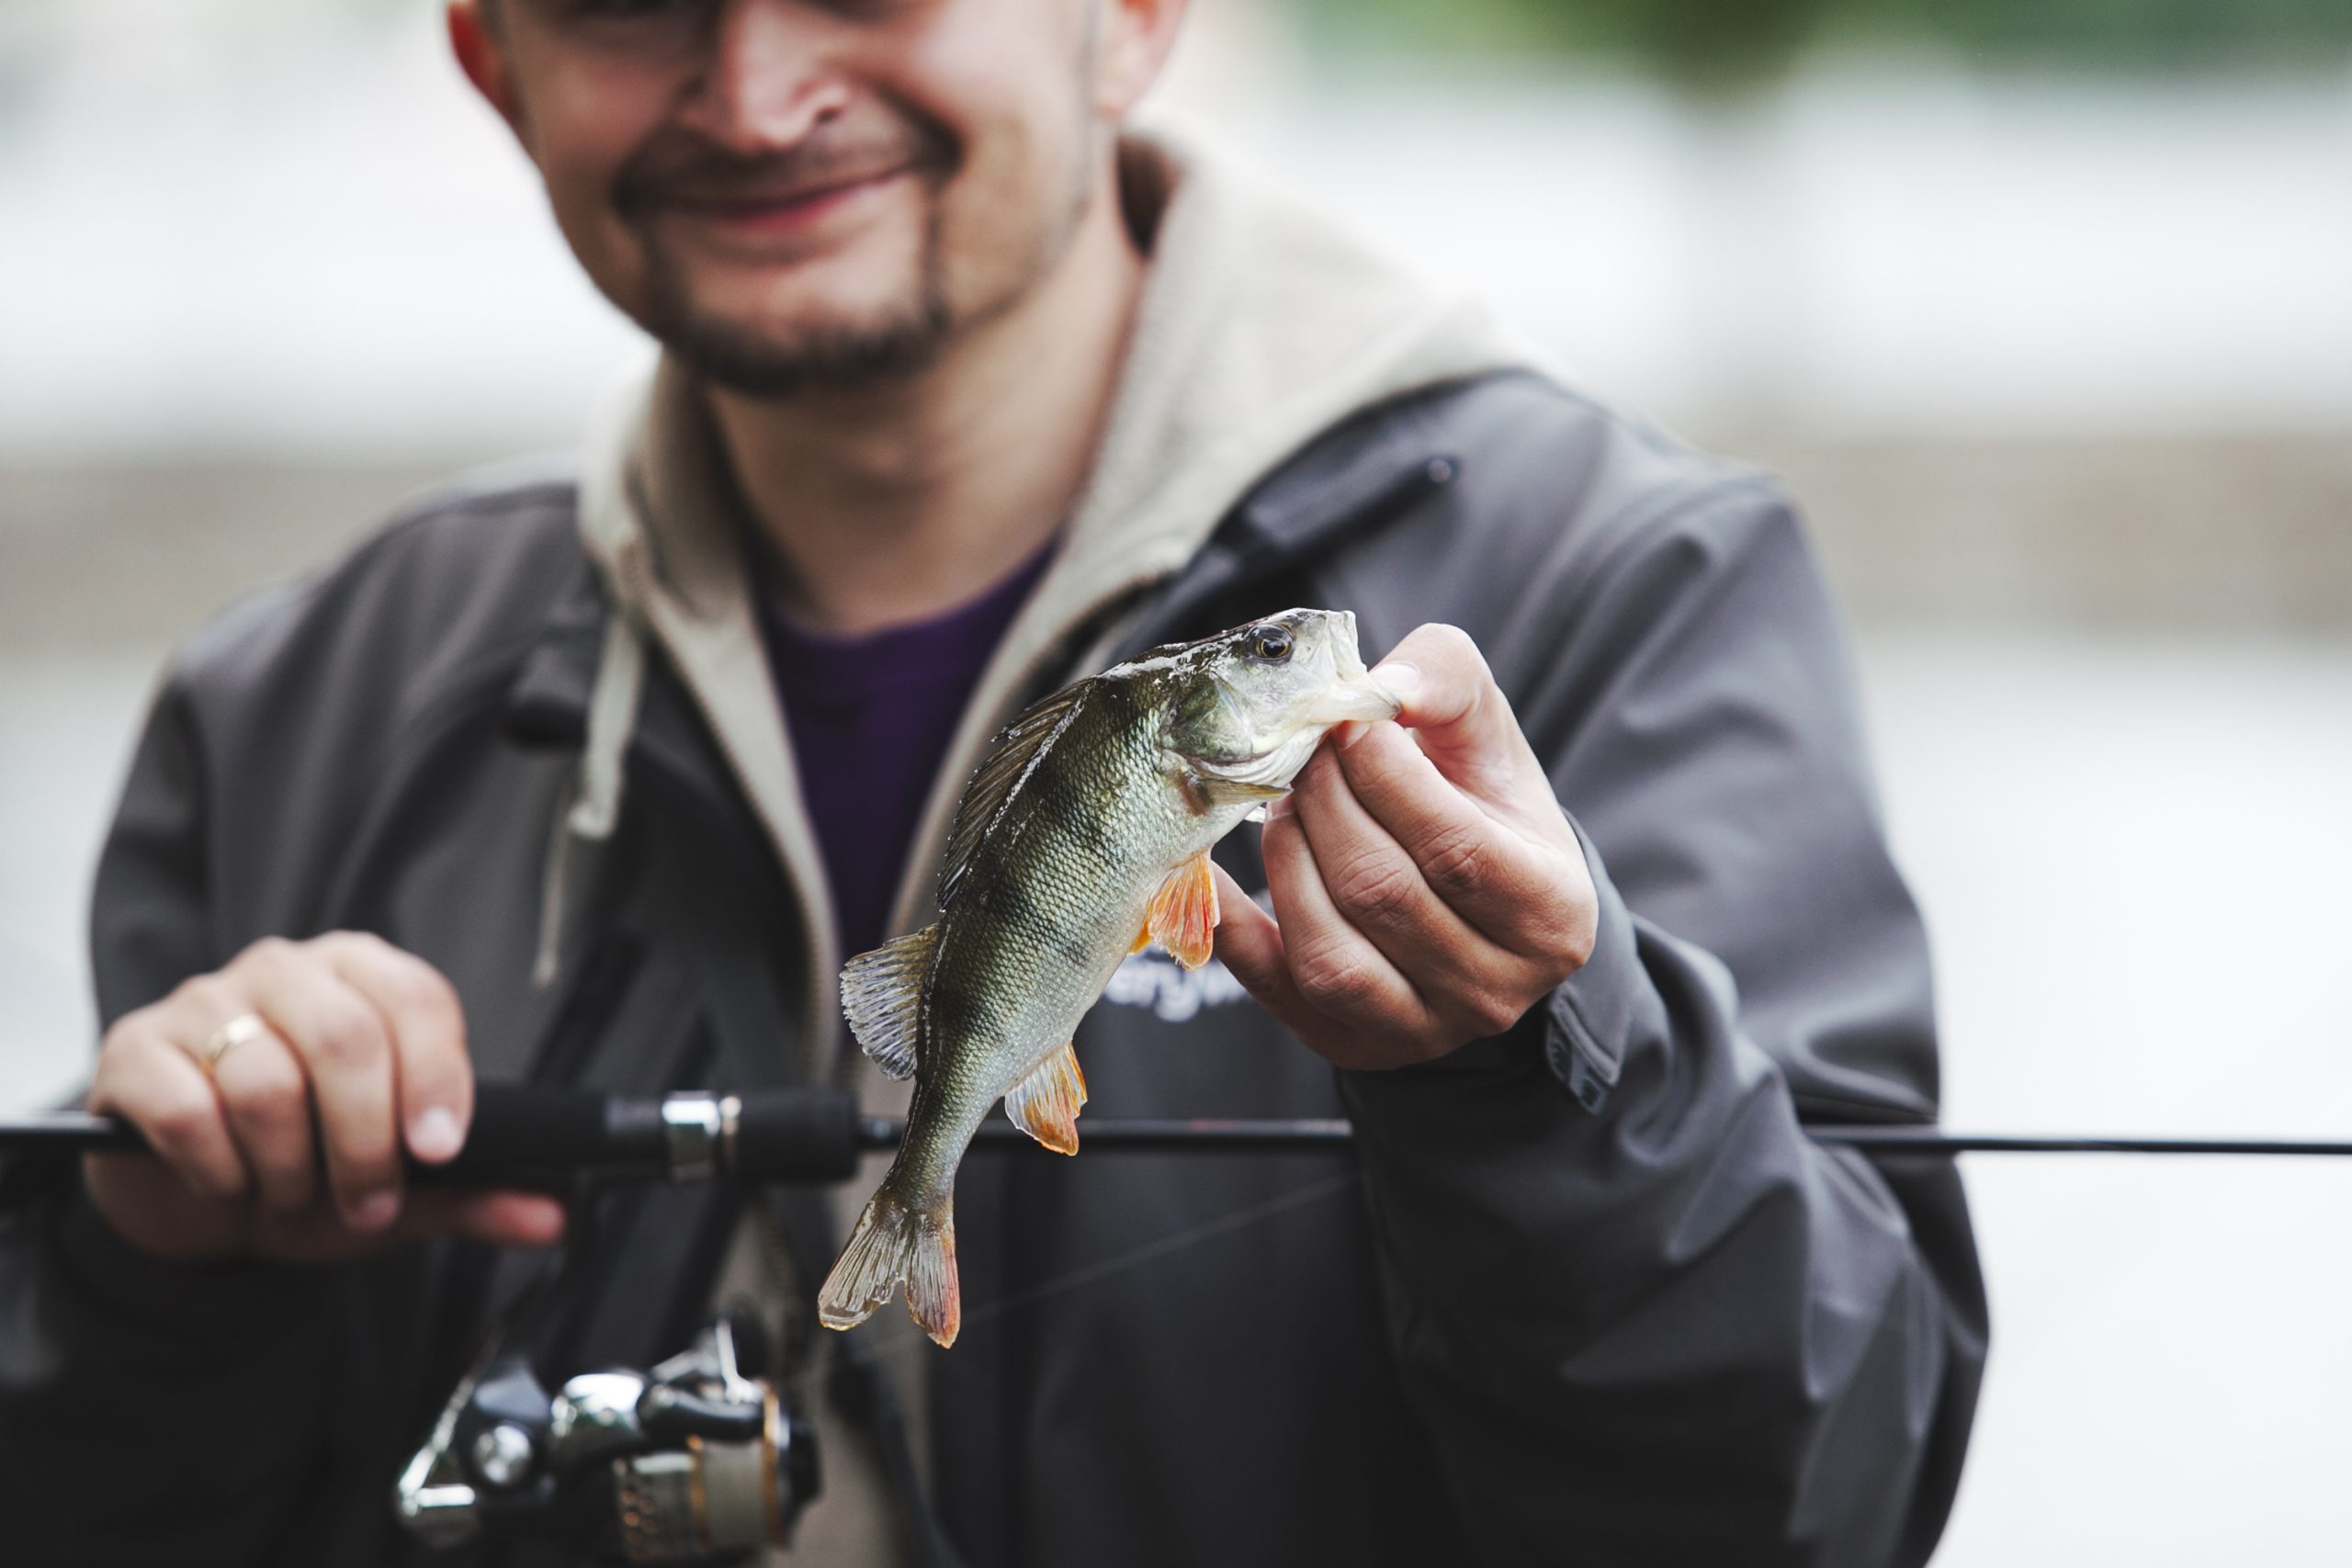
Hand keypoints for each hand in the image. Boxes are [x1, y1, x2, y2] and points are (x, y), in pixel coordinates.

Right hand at [83, 932, 564, 1262]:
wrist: (197, 1201)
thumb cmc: (308, 1168)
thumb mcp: (399, 1188)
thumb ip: (475, 1194)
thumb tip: (553, 1217)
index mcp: (361, 977)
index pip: (417, 999)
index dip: (437, 1078)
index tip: (439, 1150)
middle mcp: (285, 971)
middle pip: (347, 1038)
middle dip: (366, 1141)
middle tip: (366, 1201)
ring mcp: (203, 1003)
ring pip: (266, 1082)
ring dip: (290, 1168)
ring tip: (291, 1196)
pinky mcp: (135, 1051)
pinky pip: (188, 1112)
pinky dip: (219, 1172)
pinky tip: (228, 1186)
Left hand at [1214, 624, 1598, 1070]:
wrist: (1473, 905)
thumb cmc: (1478, 805)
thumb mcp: (1486, 736)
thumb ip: (1446, 682)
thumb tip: (1380, 687)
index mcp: (1551, 912)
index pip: (1455, 846)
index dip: (1384, 776)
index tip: (1344, 720)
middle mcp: (1494, 990)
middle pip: (1382, 893)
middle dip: (1324, 805)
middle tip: (1300, 753)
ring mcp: (1420, 1029)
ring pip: (1328, 954)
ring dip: (1286, 860)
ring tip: (1283, 804)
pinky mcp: (1350, 1043)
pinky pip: (1273, 990)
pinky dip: (1230, 927)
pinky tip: (1207, 869)